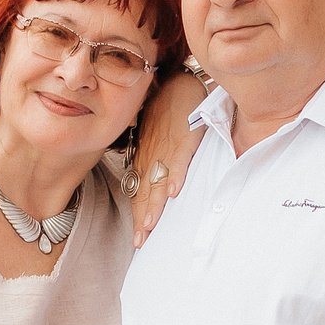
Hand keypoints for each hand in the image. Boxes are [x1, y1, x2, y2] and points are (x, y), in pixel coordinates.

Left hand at [130, 71, 207, 245]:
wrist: (176, 82)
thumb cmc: (166, 112)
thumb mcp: (155, 139)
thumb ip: (155, 162)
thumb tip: (157, 188)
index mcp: (146, 159)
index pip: (140, 193)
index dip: (139, 216)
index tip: (138, 239)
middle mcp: (153, 156)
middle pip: (147, 192)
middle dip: (143, 219)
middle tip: (141, 242)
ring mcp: (168, 147)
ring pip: (159, 180)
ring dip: (154, 204)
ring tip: (150, 225)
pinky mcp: (185, 136)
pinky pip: (179, 158)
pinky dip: (176, 175)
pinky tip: (173, 192)